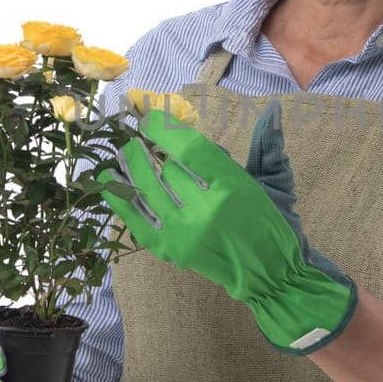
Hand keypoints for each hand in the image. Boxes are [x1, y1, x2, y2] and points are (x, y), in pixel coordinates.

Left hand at [96, 105, 357, 354]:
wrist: (267, 273)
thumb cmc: (269, 223)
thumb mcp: (273, 181)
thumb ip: (266, 144)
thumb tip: (272, 108)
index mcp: (233, 188)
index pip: (191, 149)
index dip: (165, 130)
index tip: (150, 119)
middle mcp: (207, 210)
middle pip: (164, 169)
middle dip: (145, 148)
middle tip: (135, 137)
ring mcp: (185, 233)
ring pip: (146, 192)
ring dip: (130, 168)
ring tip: (124, 153)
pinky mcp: (171, 250)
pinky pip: (137, 219)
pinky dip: (120, 198)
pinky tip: (109, 180)